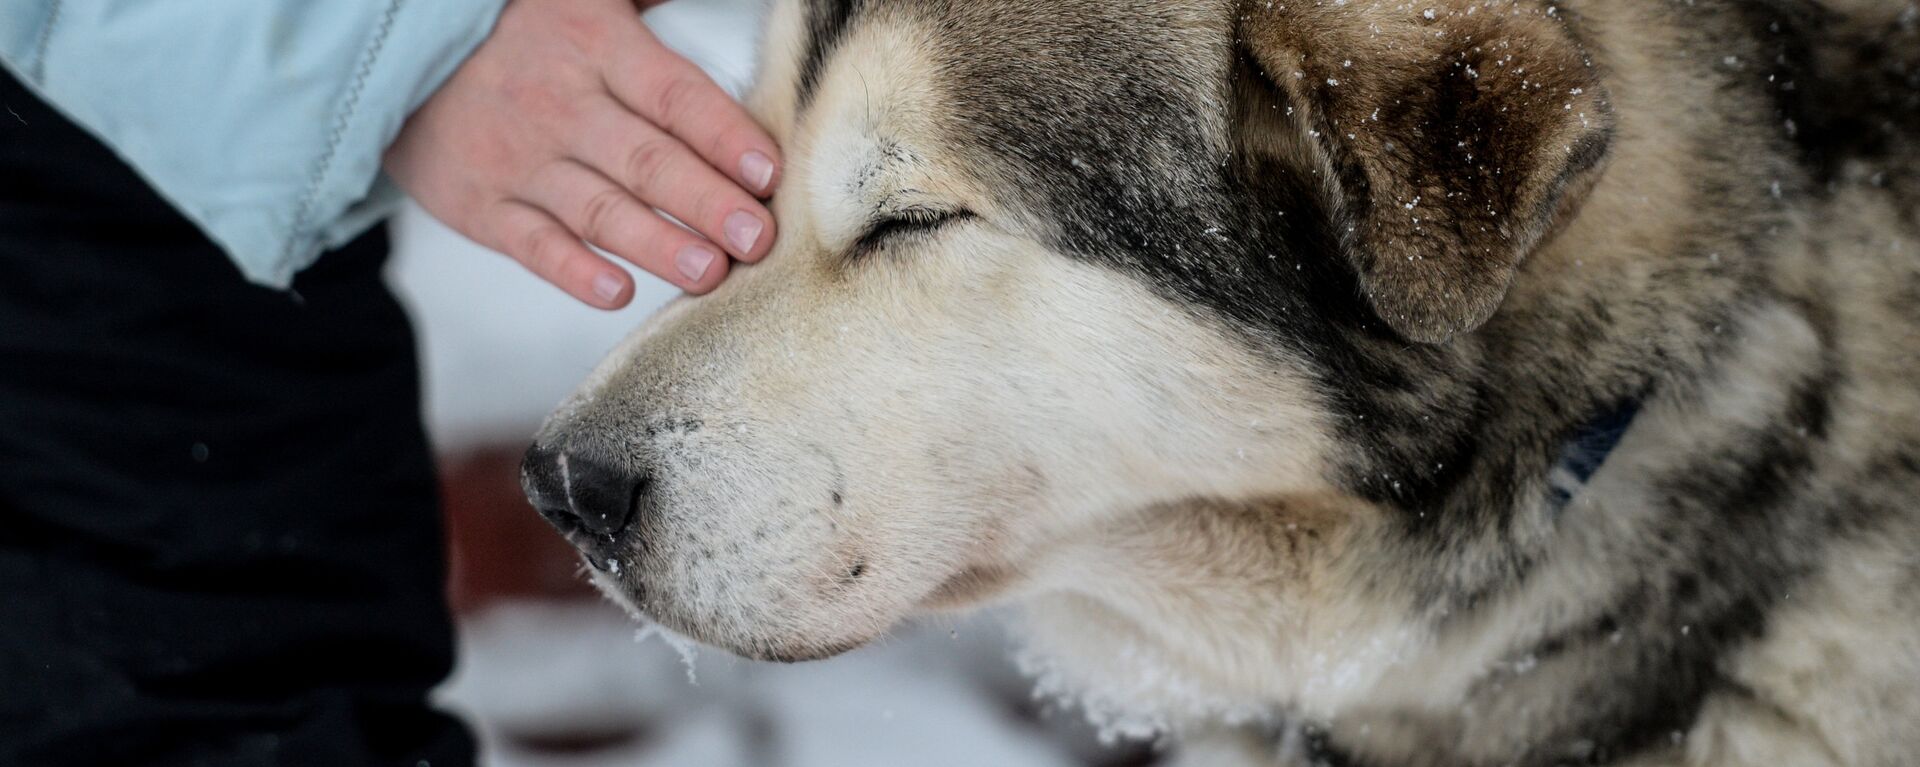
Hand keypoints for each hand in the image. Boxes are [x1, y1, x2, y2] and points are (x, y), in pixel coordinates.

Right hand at [385, 0, 779, 307]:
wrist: (399, 56)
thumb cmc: (523, 31)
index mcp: (595, 44)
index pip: (672, 94)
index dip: (723, 134)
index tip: (768, 171)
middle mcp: (559, 104)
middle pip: (646, 159)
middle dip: (707, 202)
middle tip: (756, 237)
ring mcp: (518, 159)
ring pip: (598, 210)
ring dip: (657, 244)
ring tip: (709, 271)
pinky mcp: (481, 206)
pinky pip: (533, 245)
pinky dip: (574, 272)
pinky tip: (618, 292)